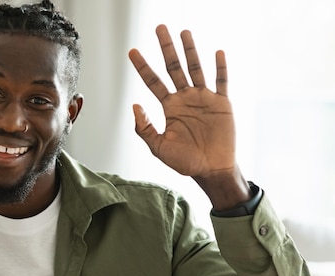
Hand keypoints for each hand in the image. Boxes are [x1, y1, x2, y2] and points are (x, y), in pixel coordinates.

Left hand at [129, 25, 250, 208]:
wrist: (210, 169)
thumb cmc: (184, 161)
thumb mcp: (157, 147)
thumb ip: (144, 128)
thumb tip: (135, 105)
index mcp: (170, 107)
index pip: (153, 81)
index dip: (143, 66)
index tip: (132, 51)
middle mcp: (185, 98)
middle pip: (174, 68)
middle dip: (166, 48)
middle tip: (159, 28)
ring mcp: (204, 98)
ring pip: (195, 68)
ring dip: (190, 51)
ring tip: (184, 32)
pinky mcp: (222, 103)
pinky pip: (221, 81)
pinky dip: (220, 67)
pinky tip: (217, 52)